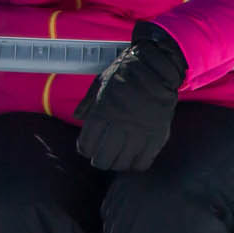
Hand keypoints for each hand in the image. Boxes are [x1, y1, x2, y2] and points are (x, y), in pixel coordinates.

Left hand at [75, 23, 186, 171]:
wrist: (156, 68)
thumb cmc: (124, 73)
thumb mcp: (99, 83)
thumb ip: (87, 102)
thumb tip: (77, 116)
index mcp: (102, 112)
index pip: (87, 144)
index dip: (84, 149)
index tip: (87, 148)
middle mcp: (119, 125)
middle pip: (102, 159)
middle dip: (99, 160)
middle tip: (101, 157)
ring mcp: (139, 132)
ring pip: (122, 163)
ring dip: (116, 164)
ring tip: (117, 159)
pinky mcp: (156, 135)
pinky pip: (143, 161)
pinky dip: (136, 165)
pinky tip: (133, 159)